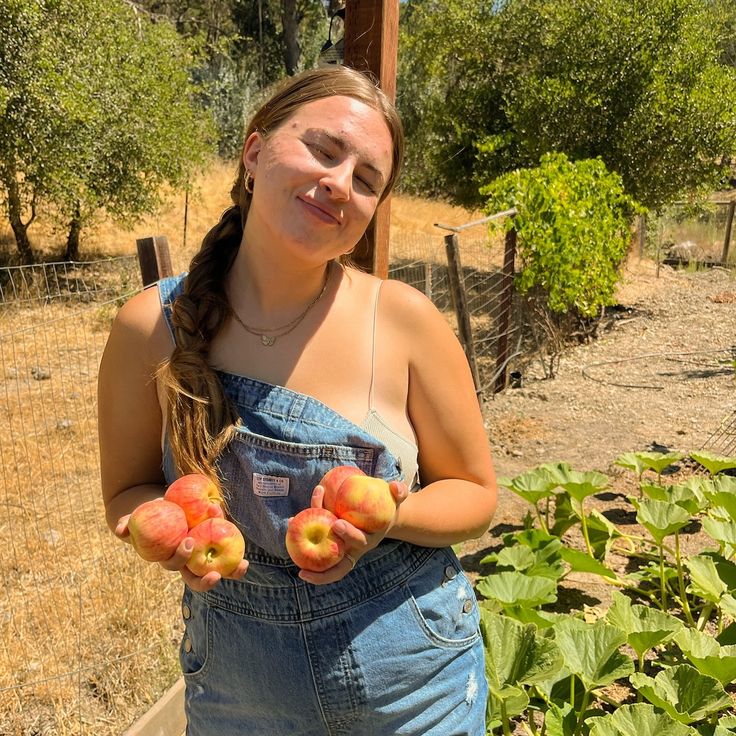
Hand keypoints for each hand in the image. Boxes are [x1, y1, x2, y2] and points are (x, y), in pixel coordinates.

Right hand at [115, 514, 248, 592]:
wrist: (167, 510)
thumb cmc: (151, 514)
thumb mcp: (137, 517)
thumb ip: (127, 524)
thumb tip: (120, 529)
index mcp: (169, 557)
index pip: (174, 564)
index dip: (181, 558)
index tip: (188, 542)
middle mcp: (186, 562)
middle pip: (196, 578)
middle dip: (205, 580)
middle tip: (215, 573)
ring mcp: (202, 558)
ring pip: (215, 571)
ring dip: (229, 572)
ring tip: (242, 568)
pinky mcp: (215, 547)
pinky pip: (226, 555)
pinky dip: (235, 557)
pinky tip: (245, 557)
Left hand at [297, 479, 408, 584]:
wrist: (384, 517)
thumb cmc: (388, 507)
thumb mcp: (396, 499)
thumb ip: (399, 492)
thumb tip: (396, 487)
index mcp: (368, 540)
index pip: (360, 542)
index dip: (349, 536)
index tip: (337, 524)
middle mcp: (353, 549)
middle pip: (338, 557)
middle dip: (323, 550)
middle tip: (302, 535)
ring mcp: (341, 549)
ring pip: (324, 559)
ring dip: (307, 556)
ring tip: (291, 538)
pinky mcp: (331, 543)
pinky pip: (316, 547)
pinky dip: (302, 538)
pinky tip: (290, 522)